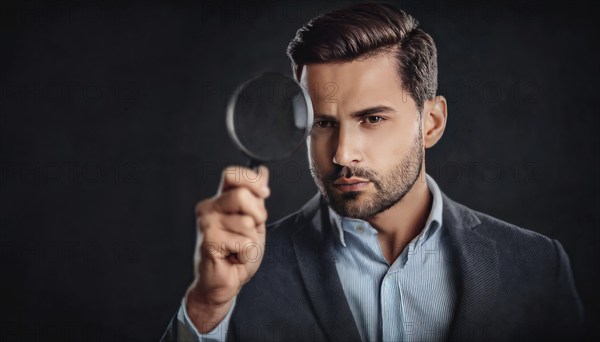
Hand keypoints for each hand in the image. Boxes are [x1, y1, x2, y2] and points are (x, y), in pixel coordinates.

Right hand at [185, 165, 269, 332]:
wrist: (224, 283)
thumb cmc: (237, 253)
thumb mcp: (253, 221)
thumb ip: (256, 197)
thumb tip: (262, 171)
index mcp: (219, 200)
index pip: (231, 175)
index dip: (252, 181)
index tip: (265, 194)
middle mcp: (209, 208)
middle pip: (242, 195)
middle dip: (258, 215)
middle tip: (250, 232)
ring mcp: (206, 224)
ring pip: (247, 222)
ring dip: (252, 240)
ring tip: (239, 248)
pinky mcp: (209, 241)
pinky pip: (244, 242)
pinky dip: (247, 254)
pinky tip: (234, 258)